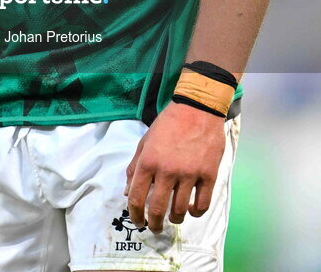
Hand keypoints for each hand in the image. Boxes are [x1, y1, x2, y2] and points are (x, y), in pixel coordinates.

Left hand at [125, 101, 225, 233]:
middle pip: (158, 210)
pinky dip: (196, 213)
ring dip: (175, 220)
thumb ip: (135, 167)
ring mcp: (189, 174)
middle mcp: (167, 171)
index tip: (138, 222)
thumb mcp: (145, 141)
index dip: (136, 215)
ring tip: (174, 218)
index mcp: (148, 162)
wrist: (197, 108)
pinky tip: (192, 209)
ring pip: (180, 211)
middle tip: (155, 227)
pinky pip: (202, 204)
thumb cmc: (168, 123)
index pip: (137, 198)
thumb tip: (128, 192)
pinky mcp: (208, 175)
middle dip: (154, 224)